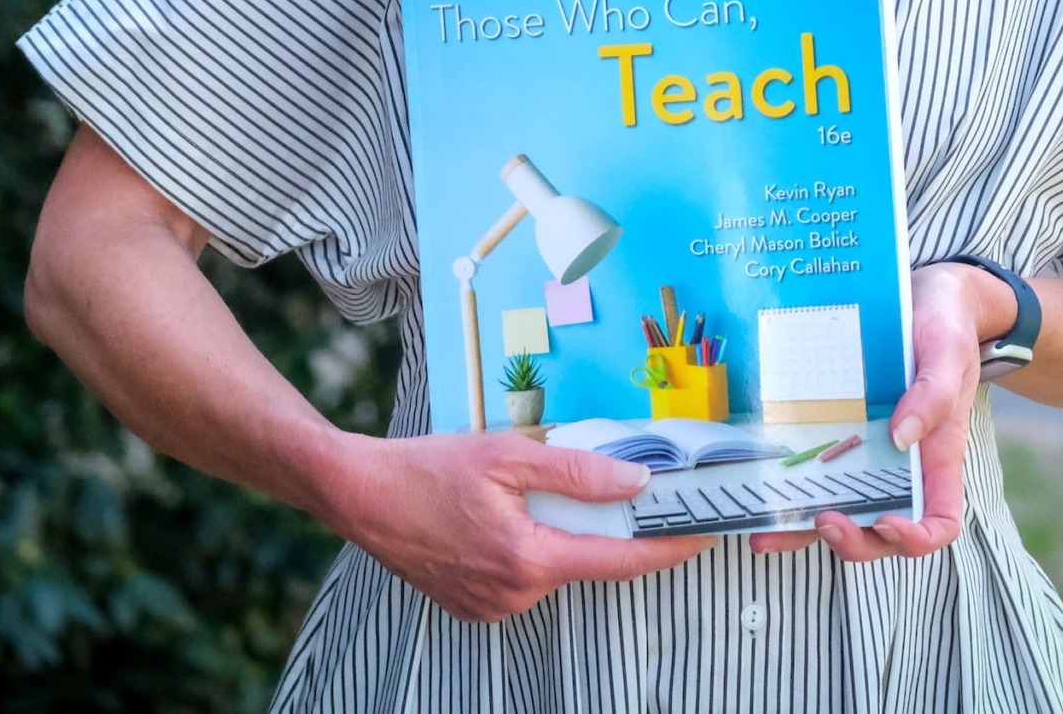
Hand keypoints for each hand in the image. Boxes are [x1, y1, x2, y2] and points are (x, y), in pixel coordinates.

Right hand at [316, 429, 707, 620]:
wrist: (360, 495)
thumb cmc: (426, 470)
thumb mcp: (508, 455)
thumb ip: (577, 471)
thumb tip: (636, 481)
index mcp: (529, 559)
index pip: (620, 559)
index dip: (667, 547)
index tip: (703, 535)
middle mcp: (514, 594)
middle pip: (584, 559)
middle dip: (596, 523)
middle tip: (591, 482)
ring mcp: (492, 606)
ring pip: (552, 566)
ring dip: (554, 533)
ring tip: (516, 494)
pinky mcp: (474, 606)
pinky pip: (522, 577)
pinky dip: (526, 547)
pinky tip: (496, 517)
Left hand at [749, 261, 1007, 560]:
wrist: (925, 295)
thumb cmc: (945, 324)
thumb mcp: (947, 350)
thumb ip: (934, 393)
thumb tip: (901, 439)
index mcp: (937, 455)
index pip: (939, 521)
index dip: (916, 538)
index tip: (886, 522)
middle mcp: (901, 465)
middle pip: (881, 531)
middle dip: (851, 540)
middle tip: (822, 521)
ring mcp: (866, 452)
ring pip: (840, 509)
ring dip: (804, 530)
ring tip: (766, 529)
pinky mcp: (837, 432)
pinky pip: (814, 471)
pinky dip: (788, 490)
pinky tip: (757, 489)